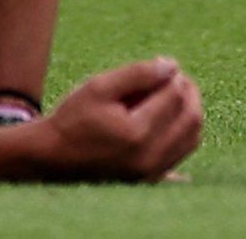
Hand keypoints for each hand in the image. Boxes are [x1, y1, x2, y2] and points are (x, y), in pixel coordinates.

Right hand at [37, 58, 201, 181]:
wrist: (53, 158)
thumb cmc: (74, 118)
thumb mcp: (100, 86)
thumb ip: (138, 74)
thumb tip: (173, 66)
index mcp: (136, 133)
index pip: (174, 97)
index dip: (174, 76)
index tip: (165, 65)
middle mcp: (149, 157)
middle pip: (191, 119)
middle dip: (189, 93)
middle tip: (177, 78)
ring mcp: (151, 173)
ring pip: (191, 139)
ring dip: (190, 113)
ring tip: (174, 95)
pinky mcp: (150, 180)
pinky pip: (181, 155)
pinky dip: (183, 133)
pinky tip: (169, 119)